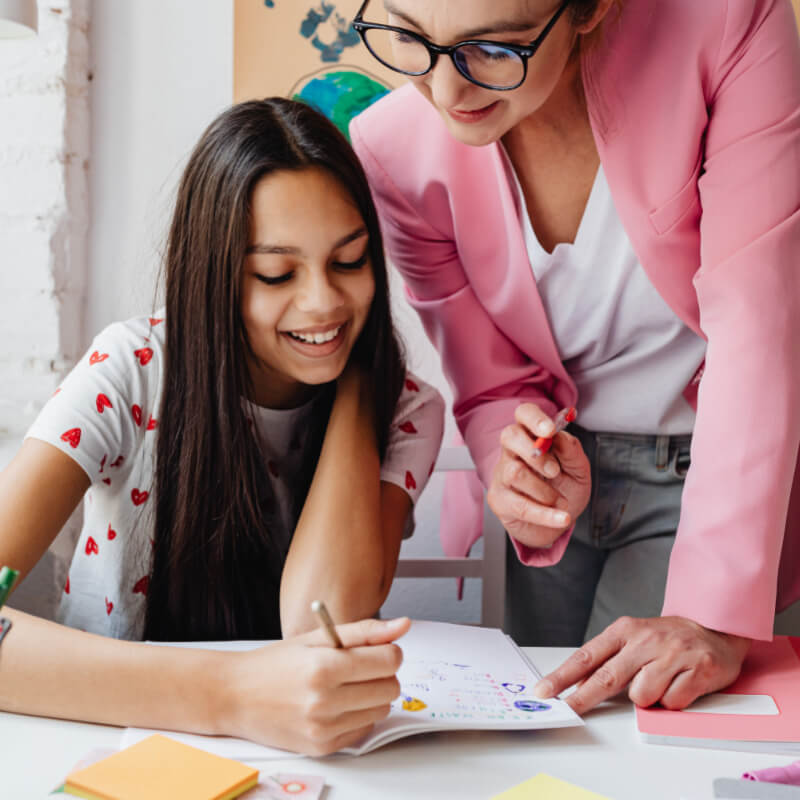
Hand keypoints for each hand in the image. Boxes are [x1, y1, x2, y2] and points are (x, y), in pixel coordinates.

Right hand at [222, 616, 409, 754]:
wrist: (235, 695)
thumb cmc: (276, 663)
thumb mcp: (318, 636)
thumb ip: (365, 631)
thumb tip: (403, 626)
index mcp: (324, 666)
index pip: (389, 661)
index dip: (390, 651)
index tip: (379, 650)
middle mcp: (324, 701)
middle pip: (390, 688)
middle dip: (383, 674)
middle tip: (361, 667)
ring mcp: (323, 728)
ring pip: (381, 710)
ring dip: (372, 696)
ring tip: (347, 685)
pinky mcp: (322, 747)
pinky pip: (363, 730)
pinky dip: (358, 716)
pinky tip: (337, 704)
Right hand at [487, 403, 590, 548]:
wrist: (556, 523)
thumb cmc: (565, 490)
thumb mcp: (578, 470)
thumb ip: (572, 451)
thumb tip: (561, 436)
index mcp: (532, 437)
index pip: (524, 414)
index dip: (534, 418)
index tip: (550, 430)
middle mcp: (513, 452)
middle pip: (510, 436)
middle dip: (534, 452)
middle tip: (555, 470)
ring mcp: (502, 475)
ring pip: (515, 472)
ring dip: (544, 490)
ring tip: (560, 501)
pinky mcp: (499, 500)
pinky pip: (519, 505)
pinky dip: (545, 514)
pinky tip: (560, 517)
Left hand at [534, 616, 750, 713]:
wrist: (716, 629)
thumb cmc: (667, 639)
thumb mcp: (634, 639)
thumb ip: (610, 659)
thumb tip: (579, 685)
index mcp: (625, 630)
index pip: (587, 656)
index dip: (563, 676)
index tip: (544, 691)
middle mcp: (646, 640)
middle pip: (606, 678)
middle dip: (582, 699)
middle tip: (566, 711)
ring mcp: (672, 654)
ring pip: (642, 696)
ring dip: (648, 698)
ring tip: (661, 680)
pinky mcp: (698, 669)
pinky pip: (672, 702)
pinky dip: (673, 700)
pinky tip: (681, 683)